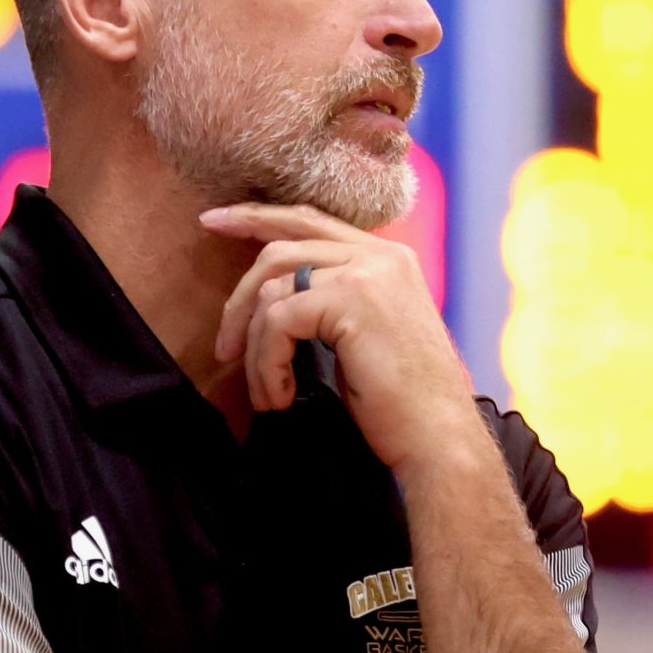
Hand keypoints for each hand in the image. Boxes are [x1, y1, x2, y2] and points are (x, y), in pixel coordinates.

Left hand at [202, 203, 484, 474]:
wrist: (438, 436)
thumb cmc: (402, 403)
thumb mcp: (365, 337)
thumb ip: (331, 303)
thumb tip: (272, 303)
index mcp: (387, 258)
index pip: (309, 220)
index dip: (257, 216)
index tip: (213, 221)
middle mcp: (380, 255)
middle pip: (280, 247)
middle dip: (239, 296)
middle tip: (223, 346)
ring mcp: (367, 273)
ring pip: (272, 288)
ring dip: (255, 346)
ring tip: (266, 391)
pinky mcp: (351, 299)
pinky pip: (278, 320)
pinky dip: (267, 363)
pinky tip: (280, 396)